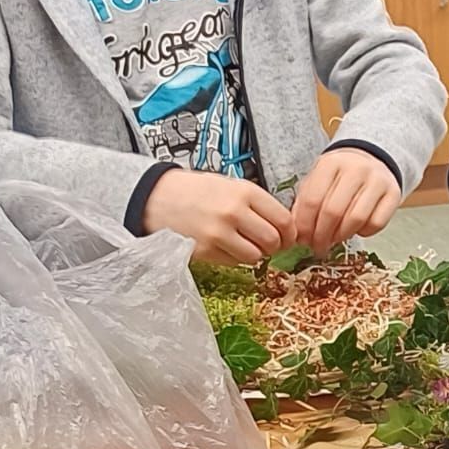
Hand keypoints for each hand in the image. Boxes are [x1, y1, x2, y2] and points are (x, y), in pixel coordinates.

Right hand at [143, 169, 293, 264]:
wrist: (158, 197)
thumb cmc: (198, 191)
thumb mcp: (232, 186)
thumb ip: (258, 204)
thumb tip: (285, 226)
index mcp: (246, 192)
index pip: (284, 220)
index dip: (290, 233)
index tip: (288, 237)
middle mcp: (234, 212)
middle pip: (273, 241)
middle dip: (275, 246)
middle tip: (270, 245)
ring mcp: (218, 233)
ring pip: (255, 256)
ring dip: (255, 254)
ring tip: (246, 245)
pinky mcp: (204, 250)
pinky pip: (234, 262)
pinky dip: (235, 258)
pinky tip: (227, 247)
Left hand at [292, 146, 400, 251]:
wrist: (371, 162)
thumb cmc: (338, 178)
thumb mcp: (318, 181)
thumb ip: (305, 204)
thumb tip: (300, 235)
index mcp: (331, 163)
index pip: (312, 200)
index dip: (305, 225)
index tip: (302, 240)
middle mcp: (356, 169)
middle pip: (334, 211)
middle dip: (322, 235)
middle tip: (317, 247)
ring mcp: (378, 180)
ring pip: (356, 219)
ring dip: (342, 236)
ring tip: (334, 240)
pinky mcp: (394, 193)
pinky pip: (377, 223)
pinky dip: (364, 233)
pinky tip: (356, 229)